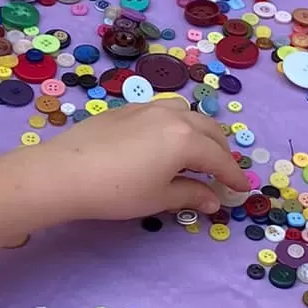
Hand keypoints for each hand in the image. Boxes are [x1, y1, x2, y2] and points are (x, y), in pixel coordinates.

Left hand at [27, 97, 249, 223]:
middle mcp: (172, 116)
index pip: (219, 158)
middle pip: (208, 130)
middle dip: (221, 151)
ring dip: (199, 131)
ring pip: (186, 113)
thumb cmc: (117, 190)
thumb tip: (213, 200)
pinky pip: (163, 110)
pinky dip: (176, 124)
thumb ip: (190, 195)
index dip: (233, 176)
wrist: (65, 172)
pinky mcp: (126, 108)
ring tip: (197, 151)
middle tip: (222, 172)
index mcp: (186, 138)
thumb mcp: (158, 198)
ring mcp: (147, 107)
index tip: (241, 189)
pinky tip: (165, 140)